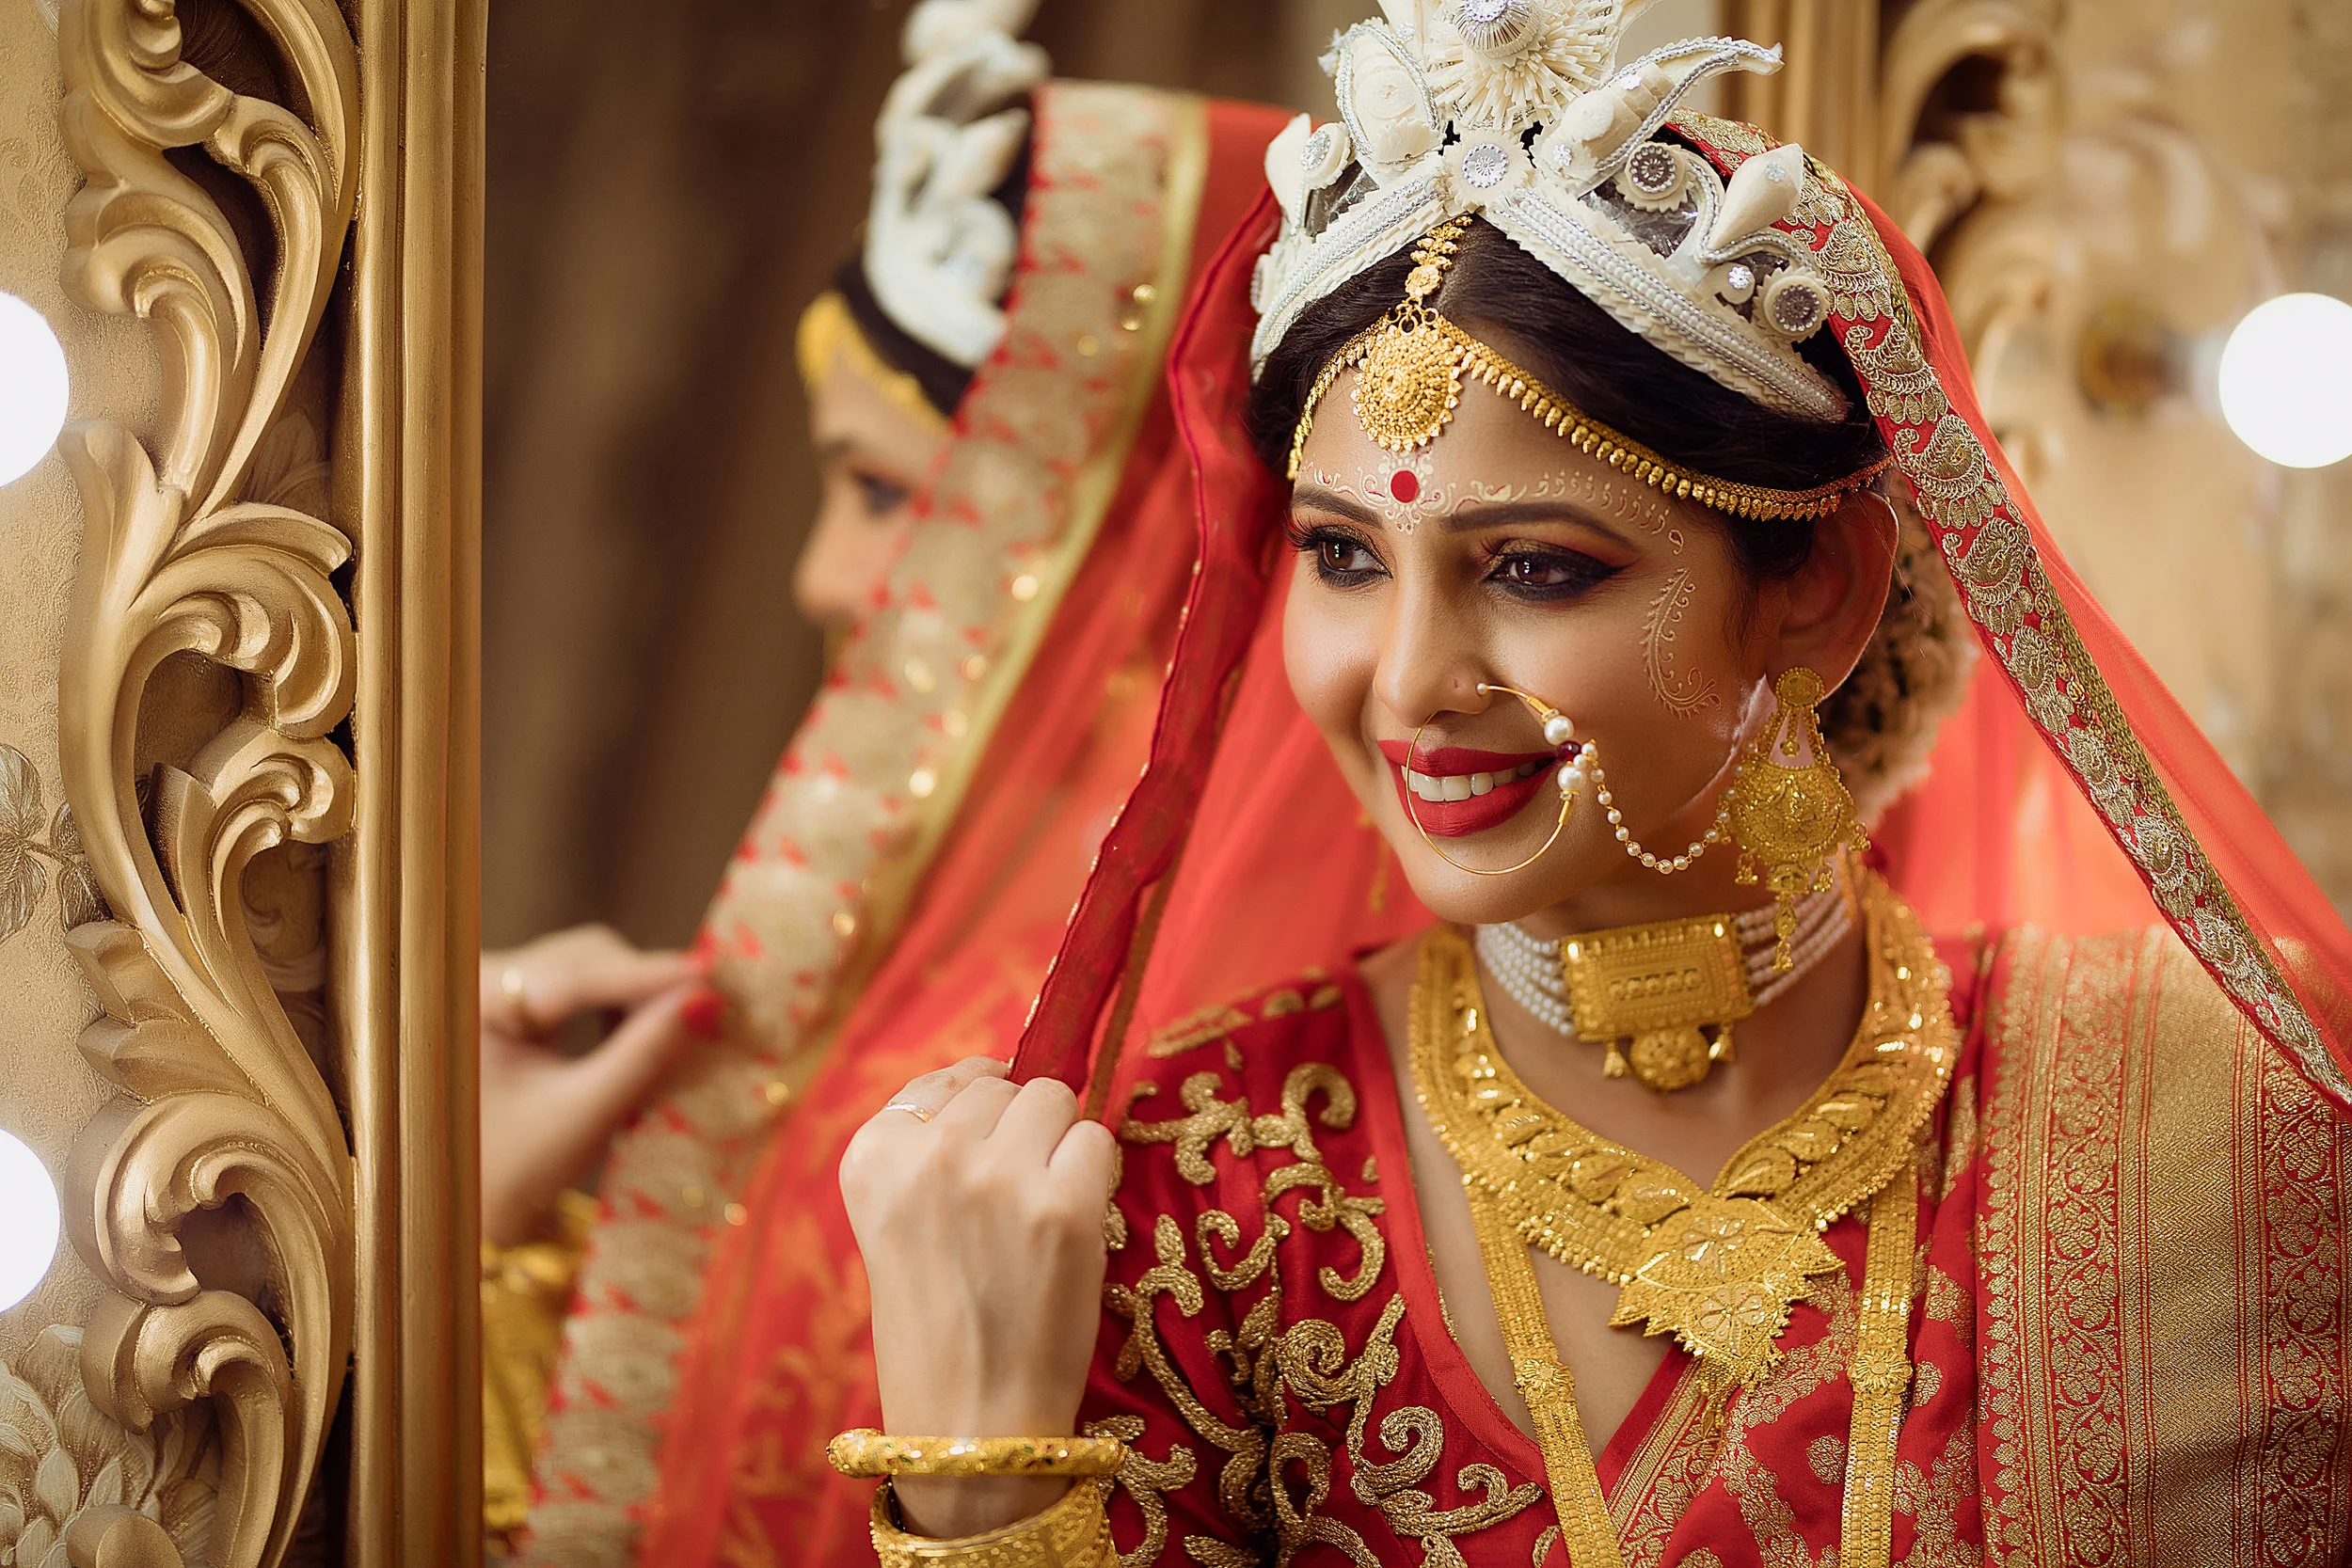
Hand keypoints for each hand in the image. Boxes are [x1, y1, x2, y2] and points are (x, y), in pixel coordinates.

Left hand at [480, 925, 715, 1246]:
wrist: (463, 1212)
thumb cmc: (512, 1173)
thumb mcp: (583, 1114)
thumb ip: (645, 1055)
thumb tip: (708, 1001)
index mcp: (474, 1004)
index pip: (578, 975)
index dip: (651, 976)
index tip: (712, 979)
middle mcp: (477, 981)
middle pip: (585, 959)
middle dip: (644, 987)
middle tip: (707, 1013)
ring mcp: (492, 989)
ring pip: (587, 969)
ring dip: (633, 999)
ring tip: (671, 1038)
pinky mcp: (510, 1005)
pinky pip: (577, 988)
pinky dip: (614, 1009)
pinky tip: (635, 1042)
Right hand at [840, 1058, 1116, 1537]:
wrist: (970, 1425)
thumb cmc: (935, 1327)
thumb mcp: (897, 1223)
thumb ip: (929, 1148)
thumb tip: (1005, 1076)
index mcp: (871, 1156)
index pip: (943, 1080)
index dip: (978, 1110)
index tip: (984, 1150)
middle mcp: (929, 1154)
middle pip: (1005, 1087)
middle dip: (1019, 1130)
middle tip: (1012, 1203)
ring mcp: (1000, 1176)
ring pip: (1055, 1099)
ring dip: (1059, 1145)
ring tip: (1040, 1212)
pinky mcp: (1066, 1205)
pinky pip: (1098, 1141)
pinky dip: (1094, 1176)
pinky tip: (1070, 1226)